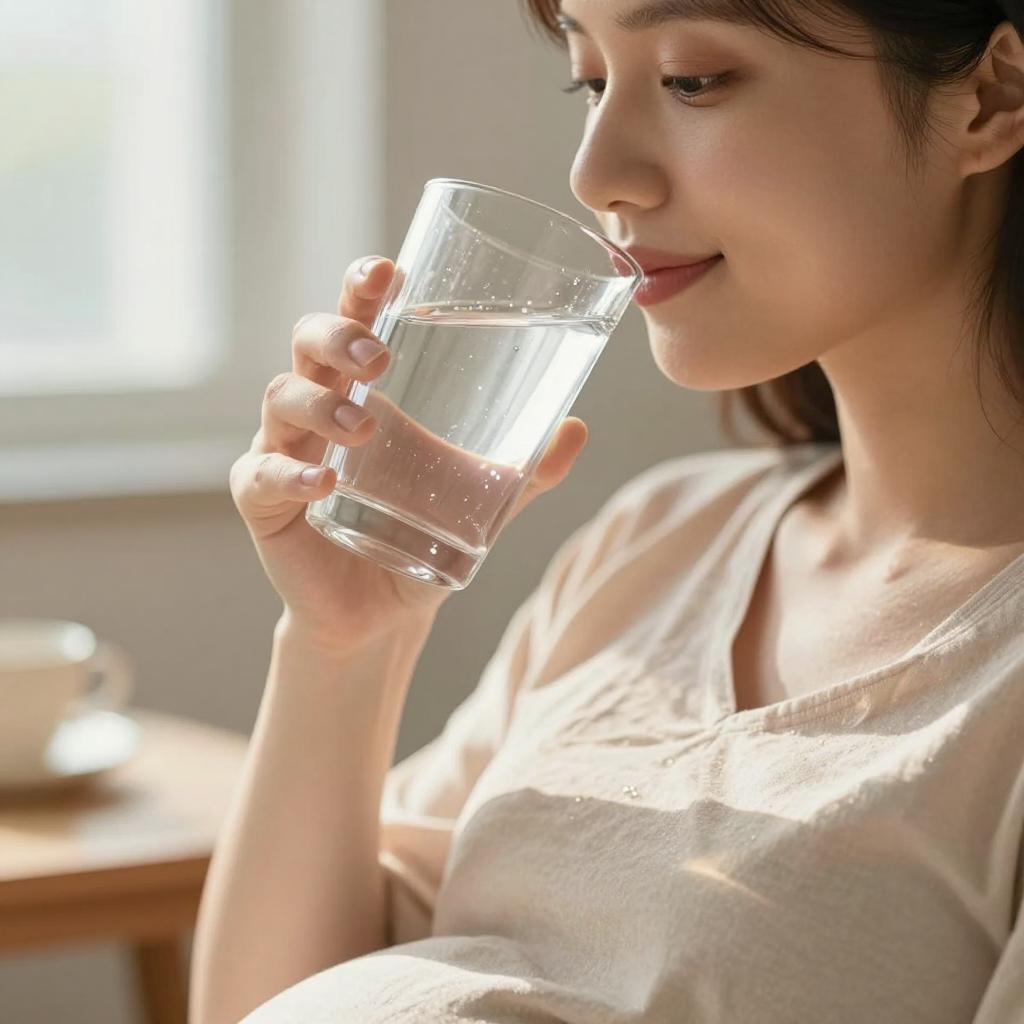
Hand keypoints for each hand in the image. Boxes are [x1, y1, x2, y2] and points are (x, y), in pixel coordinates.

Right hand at [228, 256, 589, 650]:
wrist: (383, 613)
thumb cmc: (421, 538)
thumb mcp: (480, 503)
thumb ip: (525, 472)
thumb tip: (576, 430)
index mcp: (366, 391)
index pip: (355, 322)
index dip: (362, 289)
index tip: (387, 270)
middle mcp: (320, 410)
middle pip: (307, 343)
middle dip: (337, 335)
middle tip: (380, 357)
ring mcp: (285, 451)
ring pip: (280, 398)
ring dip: (321, 404)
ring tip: (365, 428)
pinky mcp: (263, 502)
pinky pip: (261, 474)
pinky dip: (290, 473)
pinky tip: (324, 483)